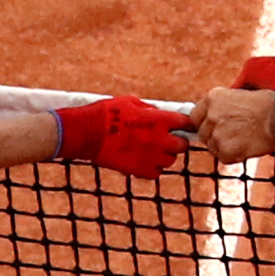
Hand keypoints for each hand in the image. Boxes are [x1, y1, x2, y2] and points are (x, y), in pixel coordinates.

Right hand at [50, 96, 186, 176]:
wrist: (87, 133)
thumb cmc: (106, 113)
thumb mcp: (130, 102)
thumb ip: (149, 110)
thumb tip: (159, 114)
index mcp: (159, 120)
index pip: (186, 122)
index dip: (187, 124)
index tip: (185, 126)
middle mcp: (159, 139)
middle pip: (183, 146)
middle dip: (177, 142)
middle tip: (168, 140)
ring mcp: (150, 156)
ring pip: (170, 161)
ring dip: (164, 156)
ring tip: (152, 151)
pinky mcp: (139, 170)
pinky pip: (156, 173)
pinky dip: (152, 168)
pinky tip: (143, 160)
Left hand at [191, 85, 274, 163]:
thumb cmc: (267, 105)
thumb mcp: (239, 95)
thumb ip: (222, 106)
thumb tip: (213, 117)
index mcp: (212, 98)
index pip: (195, 116)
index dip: (206, 123)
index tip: (215, 126)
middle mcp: (210, 115)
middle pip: (203, 134)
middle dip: (215, 136)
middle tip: (235, 134)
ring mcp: (216, 134)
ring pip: (212, 147)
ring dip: (225, 147)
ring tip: (244, 139)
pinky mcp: (225, 150)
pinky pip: (223, 158)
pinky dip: (234, 156)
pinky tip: (247, 147)